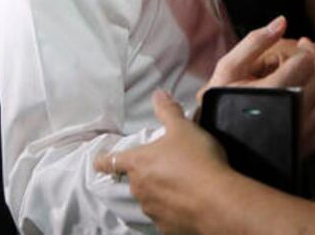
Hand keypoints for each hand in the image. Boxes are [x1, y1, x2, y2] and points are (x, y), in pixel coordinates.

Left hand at [97, 91, 227, 234]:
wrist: (216, 201)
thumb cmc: (196, 159)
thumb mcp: (183, 128)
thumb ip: (168, 111)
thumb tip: (158, 93)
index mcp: (138, 163)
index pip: (111, 161)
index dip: (103, 160)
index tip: (98, 161)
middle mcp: (139, 188)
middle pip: (135, 180)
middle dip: (145, 175)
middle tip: (164, 167)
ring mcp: (152, 211)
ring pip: (150, 200)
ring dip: (159, 193)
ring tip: (181, 186)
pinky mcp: (167, 228)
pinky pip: (166, 217)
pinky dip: (173, 211)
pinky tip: (188, 204)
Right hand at [204, 17, 314, 156]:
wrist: (216, 146)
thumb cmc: (218, 103)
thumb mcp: (227, 68)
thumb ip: (254, 42)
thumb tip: (282, 20)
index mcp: (271, 91)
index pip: (302, 63)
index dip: (308, 49)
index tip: (305, 42)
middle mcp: (291, 112)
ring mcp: (300, 132)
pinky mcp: (304, 147)